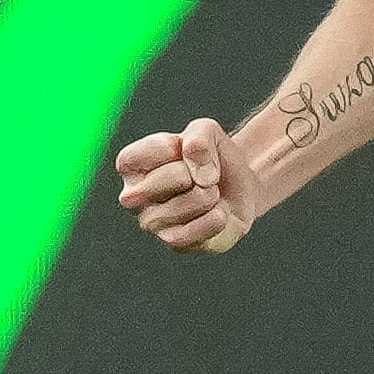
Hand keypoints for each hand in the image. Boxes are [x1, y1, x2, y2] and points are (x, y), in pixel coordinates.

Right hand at [114, 118, 253, 253]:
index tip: (183, 148)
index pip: (134, 158)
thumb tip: (197, 175)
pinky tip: (218, 212)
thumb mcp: (208, 131)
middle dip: (191, 173)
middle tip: (202, 174)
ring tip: (211, 193)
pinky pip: (189, 234)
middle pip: (157, 182)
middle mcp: (134, 195)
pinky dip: (213, 220)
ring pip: (177, 209)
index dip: (168, 149)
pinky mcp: (173, 242)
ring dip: (207, 196)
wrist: (241, 186)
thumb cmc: (213, 158)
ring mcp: (151, 222)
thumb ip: (198, 138)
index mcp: (132, 165)